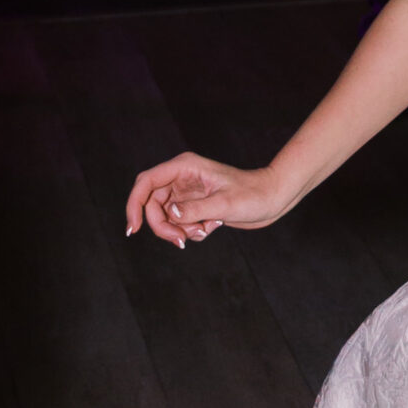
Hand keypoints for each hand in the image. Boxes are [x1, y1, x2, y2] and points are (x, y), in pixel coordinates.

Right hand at [125, 150, 291, 247]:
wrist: (273, 199)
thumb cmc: (254, 195)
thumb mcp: (225, 204)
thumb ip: (195, 210)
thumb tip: (169, 214)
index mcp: (185, 167)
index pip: (146, 182)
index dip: (134, 204)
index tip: (134, 229)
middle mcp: (182, 178)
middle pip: (152, 205)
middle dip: (162, 226)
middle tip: (180, 241)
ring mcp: (187, 193)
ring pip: (165, 218)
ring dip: (179, 231)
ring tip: (205, 229)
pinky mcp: (194, 207)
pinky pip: (179, 224)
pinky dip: (190, 232)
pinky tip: (212, 227)